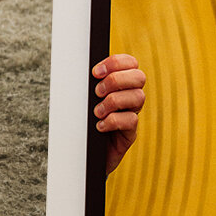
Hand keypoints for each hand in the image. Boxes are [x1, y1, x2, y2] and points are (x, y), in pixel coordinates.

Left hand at [92, 53, 145, 174]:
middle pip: (139, 77)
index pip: (130, 63)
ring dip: (113, 101)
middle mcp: (130, 97)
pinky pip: (131, 120)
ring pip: (138, 97)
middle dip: (116, 80)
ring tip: (96, 112)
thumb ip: (87, 84)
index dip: (116, 62)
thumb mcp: (83, 99)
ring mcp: (131, 115)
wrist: (82, 153)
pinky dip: (113, 121)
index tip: (95, 72)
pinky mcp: (130, 133)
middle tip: (97, 92)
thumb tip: (77, 69)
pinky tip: (99, 126)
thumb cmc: (81, 122)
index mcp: (120, 84)